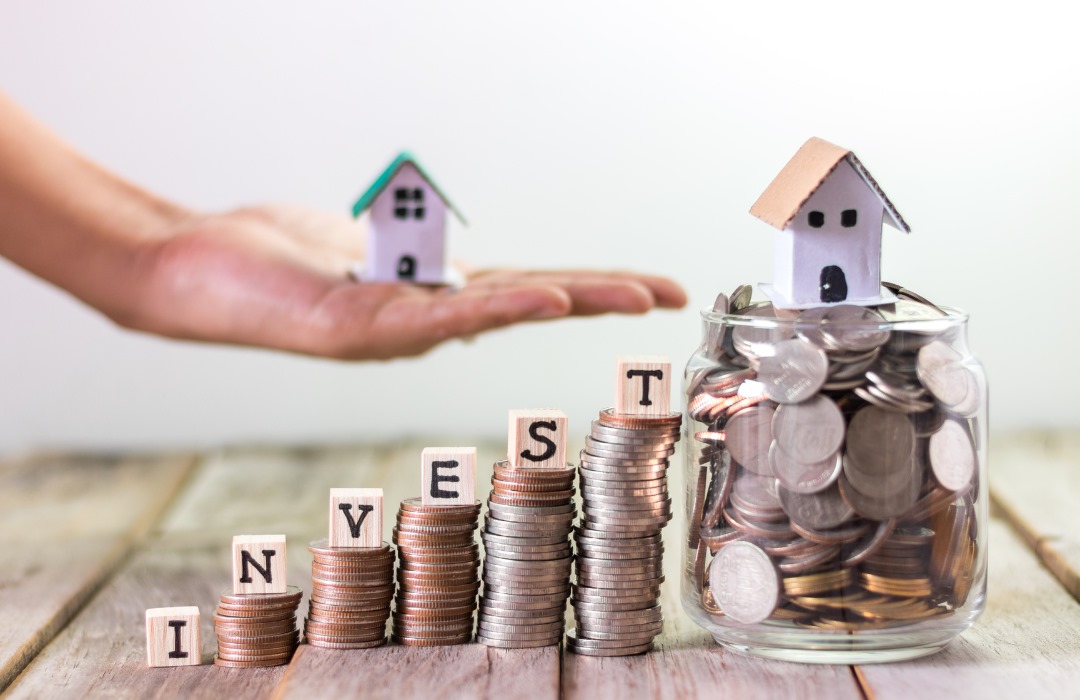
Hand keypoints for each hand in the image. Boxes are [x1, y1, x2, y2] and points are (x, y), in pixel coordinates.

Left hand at [126, 205, 685, 358]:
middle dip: (608, 297)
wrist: (195, 273)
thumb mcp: (361, 247)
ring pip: (502, 311)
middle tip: (675, 293)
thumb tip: (454, 260)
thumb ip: (413, 252)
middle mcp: (427, 320)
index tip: (648, 284)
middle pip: (535, 299)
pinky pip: (441, 315)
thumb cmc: (273, 259)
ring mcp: (399, 330)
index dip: (593, 284)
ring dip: (575, 299)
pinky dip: (500, 307)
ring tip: (636, 295)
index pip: (532, 286)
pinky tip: (548, 300)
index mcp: (433, 298)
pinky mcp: (362, 328)